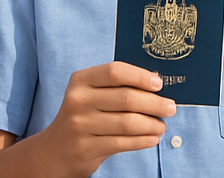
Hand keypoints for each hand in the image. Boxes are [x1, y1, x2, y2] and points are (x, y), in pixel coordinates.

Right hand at [36, 62, 175, 177]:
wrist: (52, 152)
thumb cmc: (82, 116)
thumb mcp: (90, 94)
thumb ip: (116, 87)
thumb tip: (156, 85)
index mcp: (81, 80)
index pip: (115, 71)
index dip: (140, 76)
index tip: (159, 83)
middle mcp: (78, 101)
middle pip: (126, 98)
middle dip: (154, 103)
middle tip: (170, 107)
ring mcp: (80, 126)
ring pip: (127, 122)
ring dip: (151, 124)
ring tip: (162, 125)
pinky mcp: (86, 149)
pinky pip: (122, 143)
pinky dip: (142, 140)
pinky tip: (152, 138)